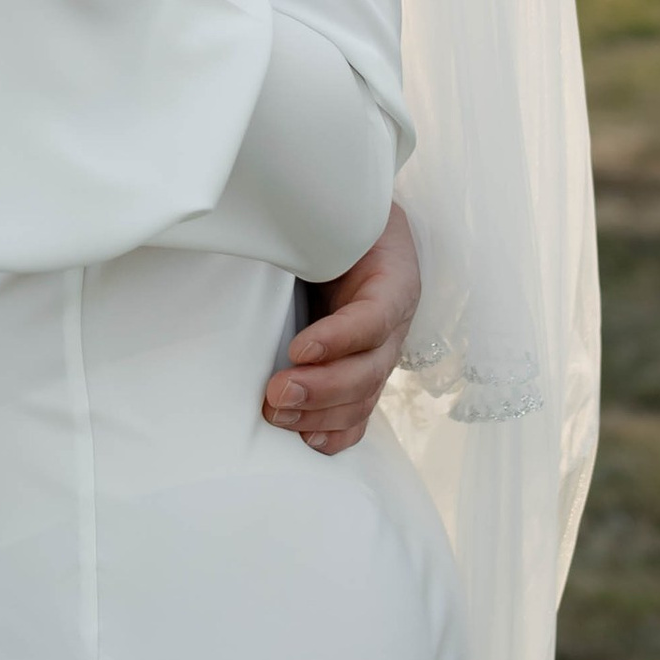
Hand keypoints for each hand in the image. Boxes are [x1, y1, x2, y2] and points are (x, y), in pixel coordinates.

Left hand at [262, 201, 418, 456]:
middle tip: (275, 392)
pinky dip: (336, 433)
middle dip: (321, 388)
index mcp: (393, 282)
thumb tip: (266, 236)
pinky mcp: (364, 372)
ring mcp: (381, 354)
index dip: (339, 339)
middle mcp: (393, 326)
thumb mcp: (342, 219)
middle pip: (368, 369)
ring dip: (318, 414)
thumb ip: (317, 232)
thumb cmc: (350, 226)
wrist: (370, 234)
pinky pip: (358, 412)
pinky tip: (308, 440)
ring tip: (276, 413)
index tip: (298, 349)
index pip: (374, 318)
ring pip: (362, 397)